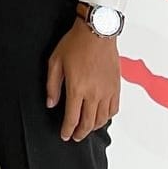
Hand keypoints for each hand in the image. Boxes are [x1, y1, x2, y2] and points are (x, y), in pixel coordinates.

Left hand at [46, 21, 119, 140]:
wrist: (97, 32)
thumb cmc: (75, 43)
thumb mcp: (55, 61)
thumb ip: (52, 85)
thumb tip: (51, 103)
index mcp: (77, 88)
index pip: (72, 118)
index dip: (67, 130)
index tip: (64, 135)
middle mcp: (94, 93)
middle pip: (88, 123)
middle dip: (80, 133)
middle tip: (74, 136)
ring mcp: (107, 92)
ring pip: (101, 119)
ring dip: (93, 127)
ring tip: (86, 128)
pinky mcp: (116, 88)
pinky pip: (113, 110)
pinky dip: (106, 118)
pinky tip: (100, 117)